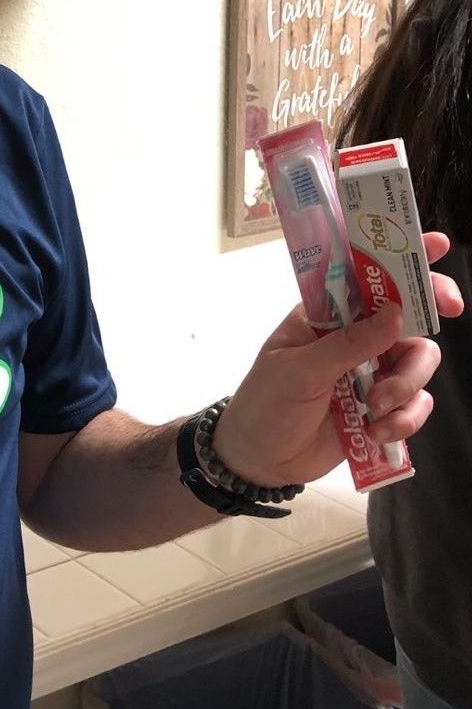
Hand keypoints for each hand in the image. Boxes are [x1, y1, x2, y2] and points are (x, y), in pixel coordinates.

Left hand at [212, 231, 462, 487]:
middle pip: (409, 315)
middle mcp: (355, 337)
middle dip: (429, 315)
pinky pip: (416, 404)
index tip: (438, 247)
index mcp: (327, 315)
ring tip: (374, 408)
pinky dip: (405, 419)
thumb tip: (395, 314)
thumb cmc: (266, 404)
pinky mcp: (382, 408)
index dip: (402, 258)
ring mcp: (372, 372)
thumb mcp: (297, 370)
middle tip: (449, 312)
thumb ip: (347, 344)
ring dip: (407, 384)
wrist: (260, 461)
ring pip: (419, 361)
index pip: (367, 277)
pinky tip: (376, 432)